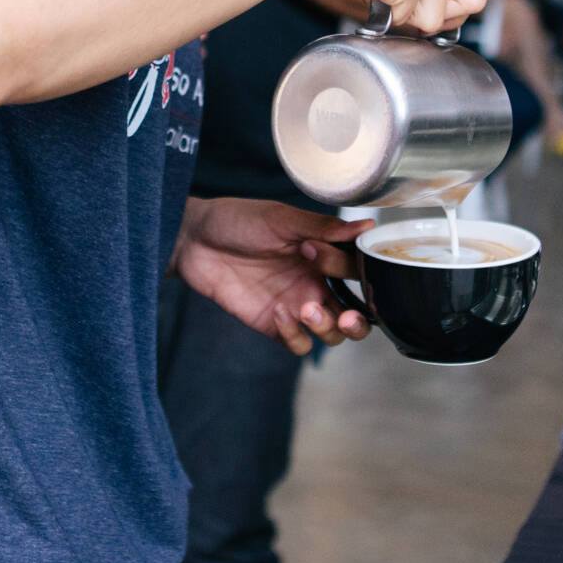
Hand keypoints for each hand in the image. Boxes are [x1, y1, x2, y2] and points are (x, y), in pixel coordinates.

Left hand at [173, 198, 373, 353]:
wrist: (194, 239)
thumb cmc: (238, 220)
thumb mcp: (282, 218)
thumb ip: (323, 227)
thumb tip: (368, 225)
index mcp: (324, 255)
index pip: (361, 273)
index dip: (354, 271)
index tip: (322, 252)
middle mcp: (316, 283)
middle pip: (358, 315)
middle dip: (360, 322)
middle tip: (346, 315)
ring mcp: (296, 306)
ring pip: (333, 335)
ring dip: (327, 328)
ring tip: (306, 308)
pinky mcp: (273, 325)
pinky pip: (299, 344)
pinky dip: (296, 335)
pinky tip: (278, 313)